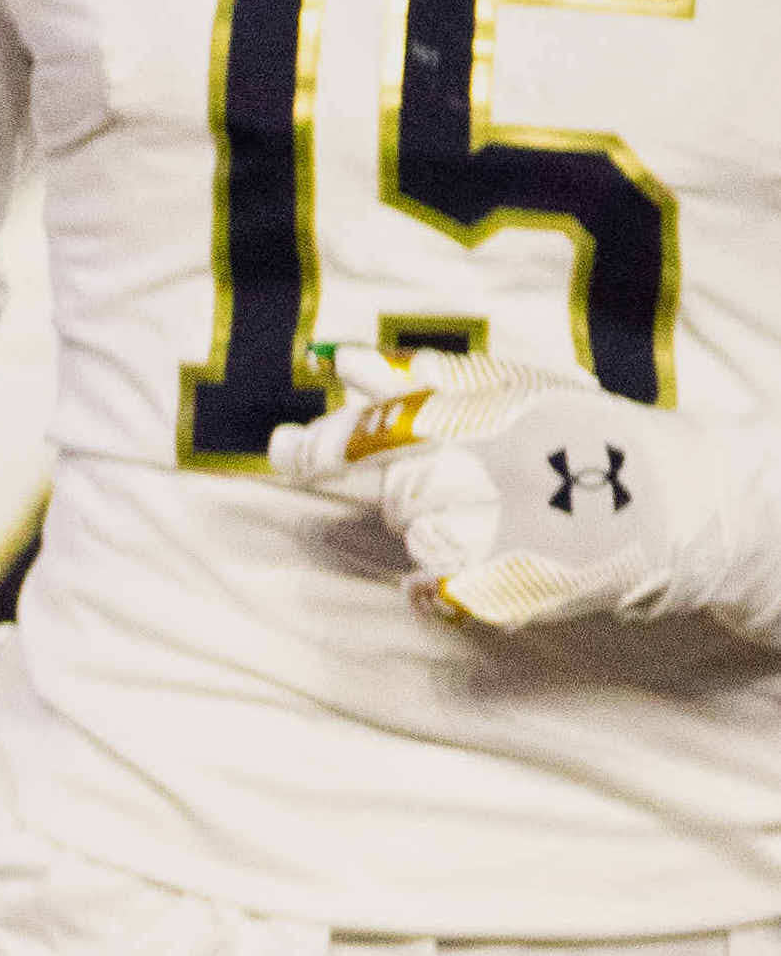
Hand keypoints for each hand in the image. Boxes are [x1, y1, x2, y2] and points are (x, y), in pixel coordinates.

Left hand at [277, 364, 776, 631]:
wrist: (676, 501)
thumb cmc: (584, 433)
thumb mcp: (508, 388)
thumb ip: (418, 379)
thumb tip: (340, 361)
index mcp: (466, 420)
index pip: (362, 438)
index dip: (313, 449)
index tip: (280, 451)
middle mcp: (469, 477)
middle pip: (391, 495)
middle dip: (414, 489)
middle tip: (477, 482)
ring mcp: (485, 538)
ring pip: (414, 541)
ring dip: (437, 533)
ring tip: (499, 517)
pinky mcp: (503, 590)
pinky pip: (431, 594)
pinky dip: (436, 585)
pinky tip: (468, 566)